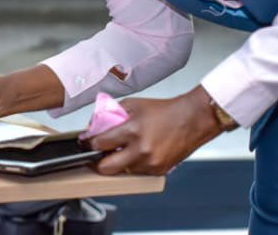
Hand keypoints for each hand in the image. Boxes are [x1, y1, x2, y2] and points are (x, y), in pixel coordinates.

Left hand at [88, 86, 224, 175]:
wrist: (191, 119)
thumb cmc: (163, 110)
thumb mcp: (132, 105)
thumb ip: (110, 115)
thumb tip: (93, 127)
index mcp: (132, 130)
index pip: (99, 144)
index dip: (89, 143)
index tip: (85, 142)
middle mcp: (141, 149)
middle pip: (106, 168)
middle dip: (97, 162)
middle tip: (96, 155)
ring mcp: (150, 162)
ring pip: (122, 171)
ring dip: (118, 162)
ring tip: (122, 149)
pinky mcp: (159, 171)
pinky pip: (137, 172)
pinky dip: (133, 164)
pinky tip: (138, 152)